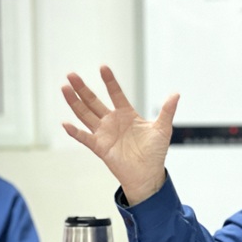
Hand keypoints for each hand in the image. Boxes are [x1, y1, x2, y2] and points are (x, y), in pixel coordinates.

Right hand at [61, 65, 178, 204]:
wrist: (148, 174)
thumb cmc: (155, 152)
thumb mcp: (162, 129)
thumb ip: (167, 110)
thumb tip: (176, 94)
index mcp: (127, 114)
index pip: (116, 94)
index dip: (110, 81)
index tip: (103, 67)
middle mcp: (112, 121)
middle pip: (93, 101)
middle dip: (82, 89)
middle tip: (71, 74)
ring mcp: (104, 133)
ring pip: (85, 115)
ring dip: (74, 102)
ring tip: (65, 88)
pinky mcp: (100, 147)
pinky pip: (84, 138)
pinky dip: (75, 132)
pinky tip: (65, 123)